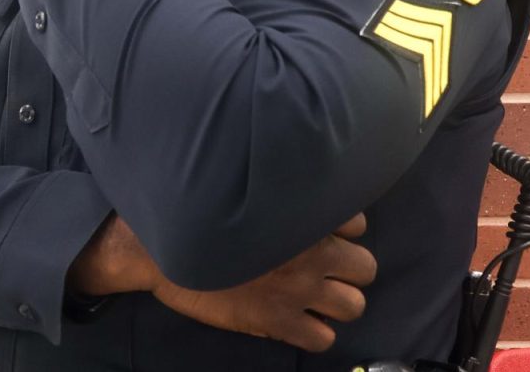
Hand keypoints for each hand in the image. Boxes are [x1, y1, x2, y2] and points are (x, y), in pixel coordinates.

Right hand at [68, 214, 375, 352]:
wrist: (163, 251)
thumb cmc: (202, 214)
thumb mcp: (245, 190)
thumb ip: (281, 193)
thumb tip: (302, 190)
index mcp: (303, 215)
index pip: (358, 223)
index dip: (343, 229)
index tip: (325, 231)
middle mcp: (310, 253)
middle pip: (366, 268)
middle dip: (350, 268)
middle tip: (326, 267)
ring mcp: (298, 291)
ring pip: (353, 306)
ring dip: (337, 301)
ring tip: (315, 295)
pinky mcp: (279, 323)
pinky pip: (323, 339)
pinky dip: (315, 331)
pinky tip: (297, 320)